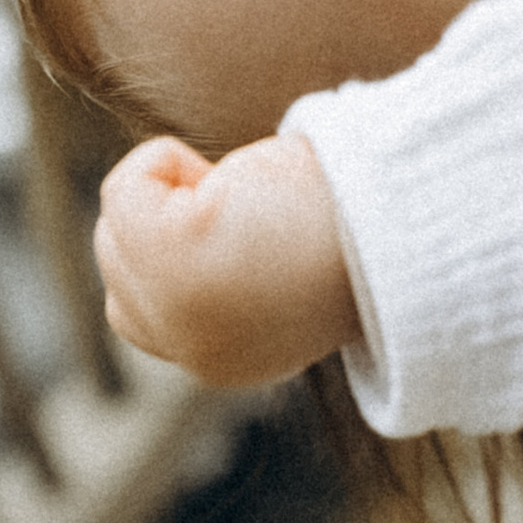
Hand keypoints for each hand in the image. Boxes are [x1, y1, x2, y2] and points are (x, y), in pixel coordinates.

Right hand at [93, 127, 360, 387]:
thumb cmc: (354, 223)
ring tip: (241, 195)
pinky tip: (227, 175)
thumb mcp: (273, 261)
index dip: (170, 250)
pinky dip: (162, 160)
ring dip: (167, 190)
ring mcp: (176, 312)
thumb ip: (216, 271)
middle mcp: (195, 355)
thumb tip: (176, 224)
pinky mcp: (172, 257)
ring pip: (114, 227)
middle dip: (164, 219)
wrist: (408, 224)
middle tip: (249, 208)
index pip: (139, 314)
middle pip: (119, 268)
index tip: (243, 228)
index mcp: (226, 361)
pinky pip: (122, 190)